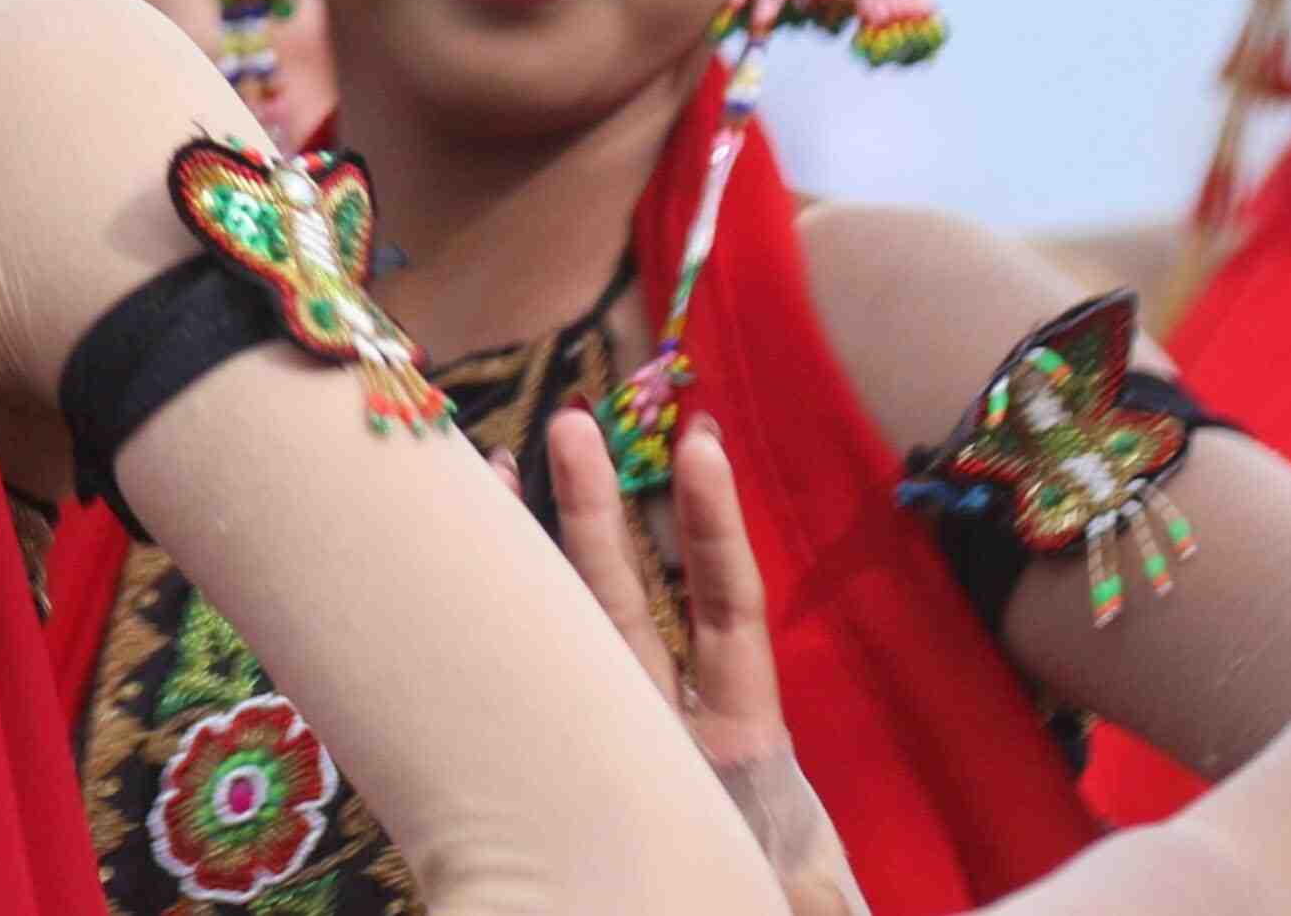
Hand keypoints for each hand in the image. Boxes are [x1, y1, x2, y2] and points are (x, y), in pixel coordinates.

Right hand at [543, 409, 868, 915]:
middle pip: (628, 594)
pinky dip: (494, 609)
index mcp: (735, 741)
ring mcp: (603, 728)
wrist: (691, 913)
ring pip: (561, 623)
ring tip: (498, 458)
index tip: (699, 446)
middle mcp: (664, 718)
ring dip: (531, 548)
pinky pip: (517, 674)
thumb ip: (813, 890)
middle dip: (601, 508)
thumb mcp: (794, 895)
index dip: (714, 529)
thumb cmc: (748, 896)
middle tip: (573, 422)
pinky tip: (465, 558)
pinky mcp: (546, 756)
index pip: (726, 610)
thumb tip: (825, 894)